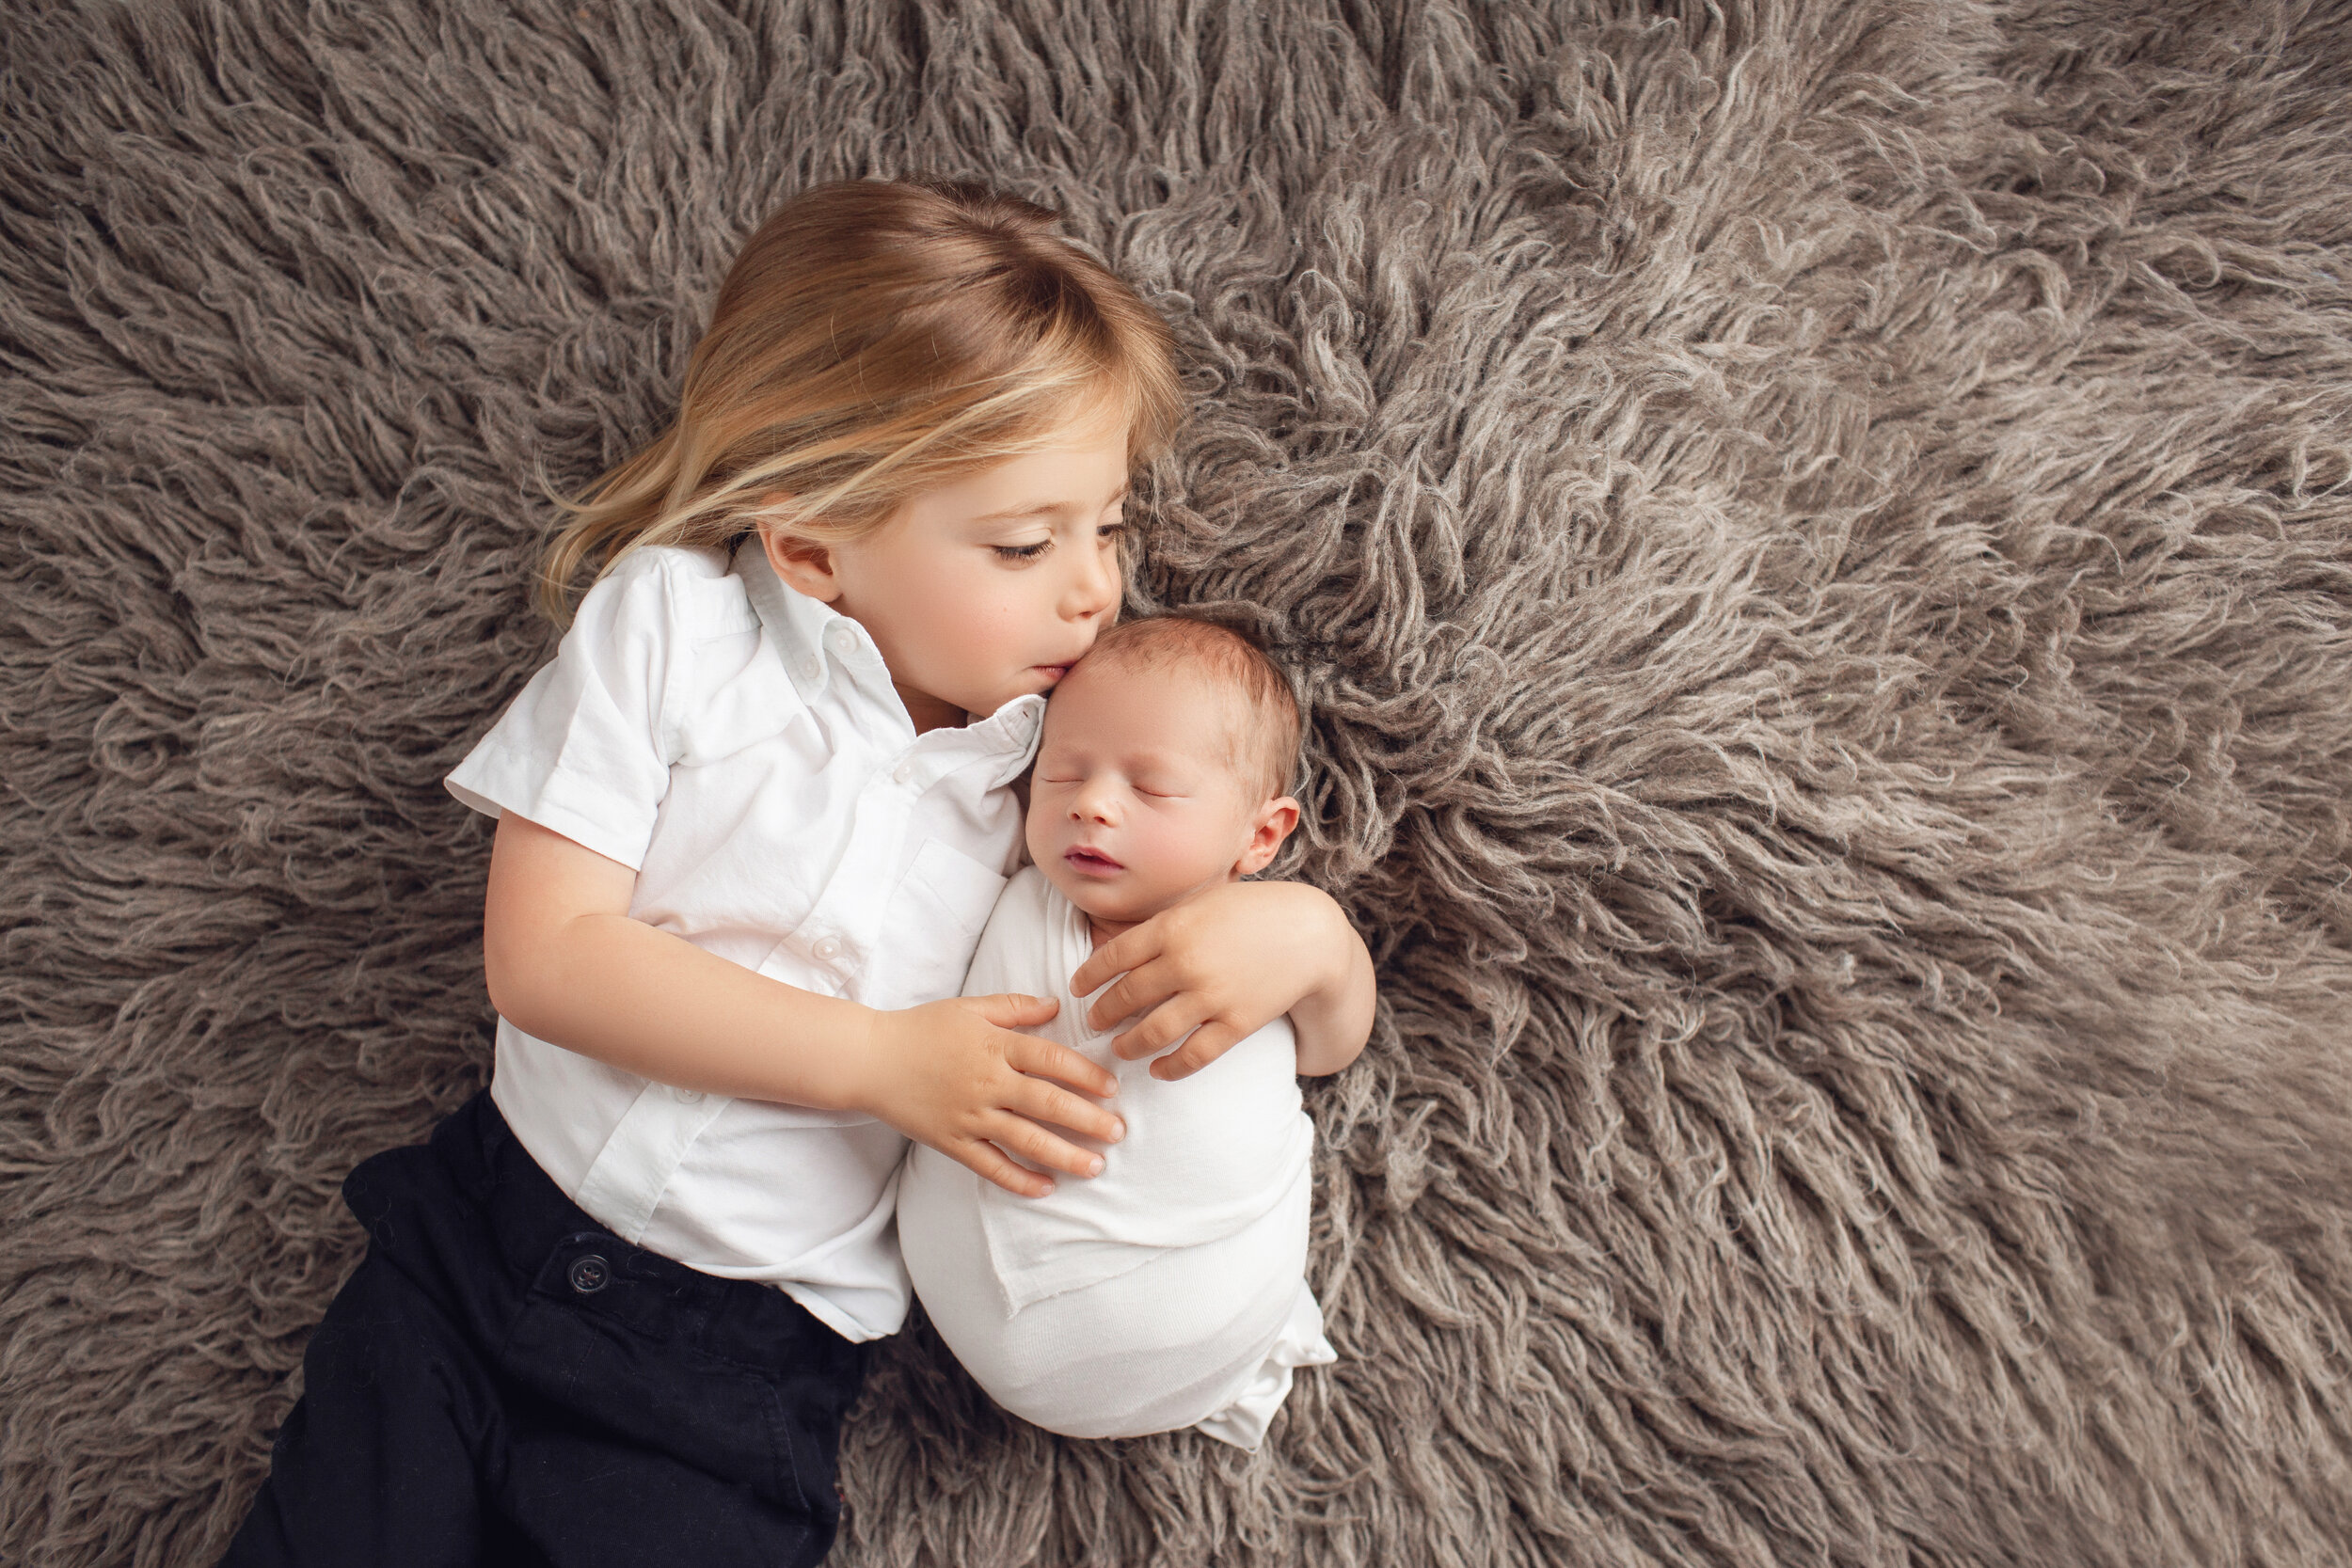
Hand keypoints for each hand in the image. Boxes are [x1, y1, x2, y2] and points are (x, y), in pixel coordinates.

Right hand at [857, 994, 1124, 1197]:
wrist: (870, 1059)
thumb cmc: (922, 1028)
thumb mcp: (970, 1007)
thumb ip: (1016, 1007)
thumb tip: (1056, 1005)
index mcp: (995, 1045)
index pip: (1051, 1060)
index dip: (1086, 1075)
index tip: (1112, 1089)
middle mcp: (986, 1082)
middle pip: (1047, 1104)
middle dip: (1088, 1121)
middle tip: (1119, 1132)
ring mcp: (969, 1116)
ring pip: (1025, 1140)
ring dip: (1065, 1155)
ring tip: (1096, 1167)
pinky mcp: (952, 1142)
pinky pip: (991, 1166)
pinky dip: (1019, 1179)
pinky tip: (1046, 1189)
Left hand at [1068, 881, 1369, 1080]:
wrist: (1309, 934)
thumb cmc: (1252, 911)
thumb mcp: (1202, 902)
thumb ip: (1163, 923)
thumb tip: (1118, 943)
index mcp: (1172, 926)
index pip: (1113, 957)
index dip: (1088, 976)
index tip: (1076, 988)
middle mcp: (1185, 962)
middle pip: (1125, 996)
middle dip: (1102, 1013)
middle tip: (1092, 1021)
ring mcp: (1210, 996)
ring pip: (1151, 1031)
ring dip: (1128, 1044)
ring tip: (1119, 1048)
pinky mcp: (1235, 1024)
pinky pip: (1193, 1056)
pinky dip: (1169, 1067)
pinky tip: (1157, 1068)